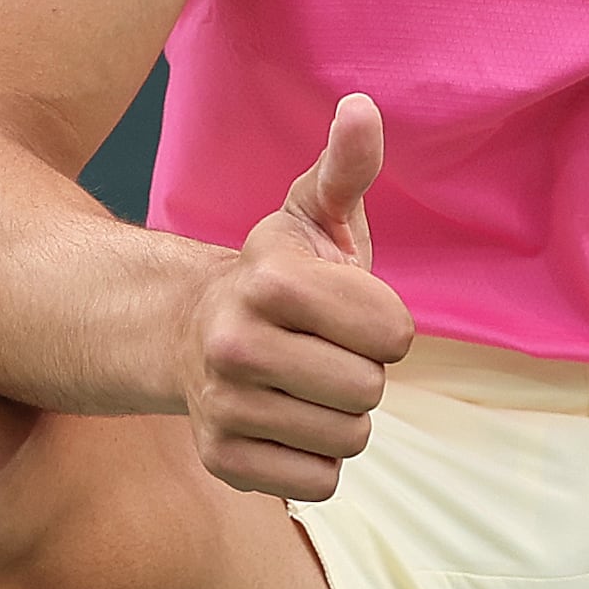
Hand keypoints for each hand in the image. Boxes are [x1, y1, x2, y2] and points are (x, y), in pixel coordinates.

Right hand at [192, 93, 411, 498]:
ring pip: (348, 439)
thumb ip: (346, 166)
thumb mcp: (313, 214)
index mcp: (270, 281)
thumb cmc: (280, 276)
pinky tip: (286, 421)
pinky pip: (319, 482)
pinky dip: (315, 459)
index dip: (384, 325)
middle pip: (371, 392)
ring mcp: (224, 407)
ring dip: (340, 416)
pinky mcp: (224, 460)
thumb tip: (362, 107)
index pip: (394, 334)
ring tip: (303, 383)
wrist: (194, 334)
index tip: (348, 311)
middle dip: (362, 372)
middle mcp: (234, 345)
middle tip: (323, 350)